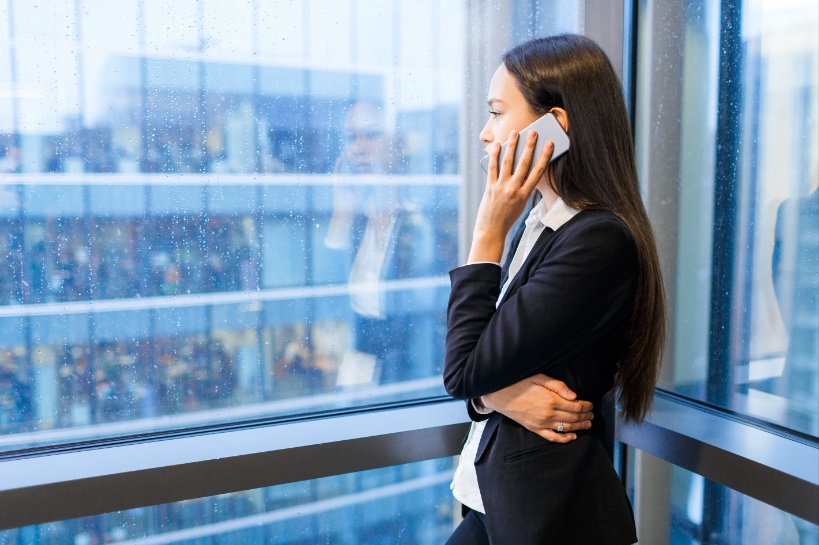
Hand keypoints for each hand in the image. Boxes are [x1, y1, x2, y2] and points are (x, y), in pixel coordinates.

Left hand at [468, 131, 553, 263]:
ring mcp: (501, 187)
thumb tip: (524, 166)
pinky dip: (495, 155)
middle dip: (529, 146)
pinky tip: (497, 145)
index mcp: (525, 194)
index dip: (545, 156)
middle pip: (524, 163)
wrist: (492, 230)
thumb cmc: (508, 217)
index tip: (549, 144)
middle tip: (533, 132)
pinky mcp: (490, 187)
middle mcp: (514, 189)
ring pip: (508, 162)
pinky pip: (493, 168)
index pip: (538, 172)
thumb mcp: (521, 203)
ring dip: (512, 145)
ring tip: (515, 132)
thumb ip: (523, 187)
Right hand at [481, 374, 592, 442]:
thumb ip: (558, 386)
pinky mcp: (535, 429)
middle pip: (573, 417)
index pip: (575, 406)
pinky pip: (553, 437)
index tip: (591, 405)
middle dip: (585, 416)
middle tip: (592, 415)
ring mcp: (542, 423)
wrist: (501, 395)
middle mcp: (548, 414)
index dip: (586, 406)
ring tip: (588, 424)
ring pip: (566, 428)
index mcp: (551, 400)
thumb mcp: (539, 378)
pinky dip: (564, 439)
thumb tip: (574, 396)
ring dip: (580, 426)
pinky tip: (573, 437)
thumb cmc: (520, 383)